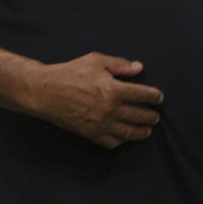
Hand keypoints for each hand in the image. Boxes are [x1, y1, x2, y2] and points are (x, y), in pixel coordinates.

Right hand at [28, 53, 163, 148]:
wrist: (44, 91)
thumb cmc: (68, 73)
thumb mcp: (94, 61)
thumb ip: (118, 64)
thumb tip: (139, 68)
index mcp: (113, 89)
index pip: (145, 95)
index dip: (155, 96)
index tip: (158, 97)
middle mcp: (111, 109)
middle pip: (142, 116)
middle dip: (152, 116)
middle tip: (155, 115)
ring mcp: (101, 123)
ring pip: (130, 132)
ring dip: (142, 131)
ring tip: (147, 129)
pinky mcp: (91, 133)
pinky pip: (113, 142)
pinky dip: (122, 140)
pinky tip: (124, 136)